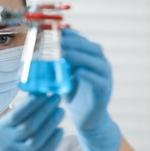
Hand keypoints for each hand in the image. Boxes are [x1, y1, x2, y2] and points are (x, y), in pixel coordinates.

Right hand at [0, 94, 63, 150]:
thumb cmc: (5, 139)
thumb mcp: (4, 125)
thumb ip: (19, 112)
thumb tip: (38, 93)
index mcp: (0, 129)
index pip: (17, 115)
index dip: (32, 103)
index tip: (45, 93)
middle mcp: (8, 143)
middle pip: (29, 126)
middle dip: (45, 110)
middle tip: (56, 98)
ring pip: (37, 139)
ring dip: (51, 123)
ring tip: (60, 111)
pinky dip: (54, 140)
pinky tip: (59, 129)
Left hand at [61, 28, 120, 150]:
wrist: (86, 119)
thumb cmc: (75, 95)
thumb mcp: (65, 76)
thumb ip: (60, 64)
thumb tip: (43, 51)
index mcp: (92, 60)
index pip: (85, 43)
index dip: (74, 36)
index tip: (59, 31)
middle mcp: (101, 67)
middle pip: (94, 49)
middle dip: (77, 43)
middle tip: (60, 41)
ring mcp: (105, 79)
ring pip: (98, 63)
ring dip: (81, 57)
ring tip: (65, 54)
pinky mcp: (104, 93)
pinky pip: (99, 82)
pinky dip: (89, 76)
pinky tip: (78, 73)